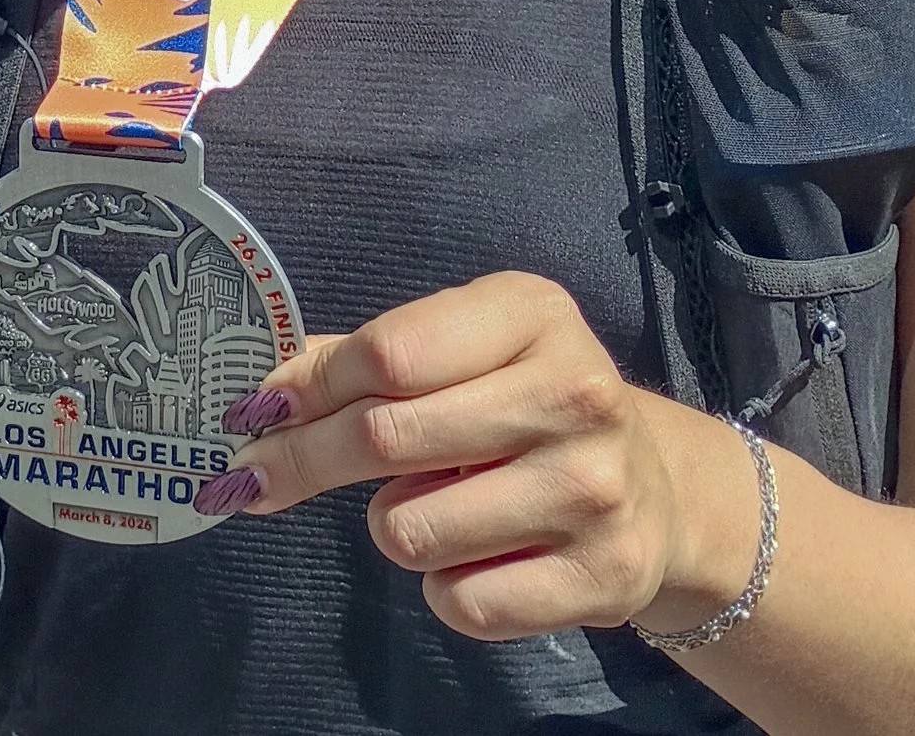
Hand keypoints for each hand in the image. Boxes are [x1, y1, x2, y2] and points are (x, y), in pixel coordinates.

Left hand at [198, 271, 760, 642]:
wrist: (657, 491)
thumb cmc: (524, 404)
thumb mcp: (459, 349)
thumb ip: (360, 362)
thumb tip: (263, 401)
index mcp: (532, 314)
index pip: (384, 355)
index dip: (307, 389)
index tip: (256, 413)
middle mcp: (575, 394)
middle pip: (384, 437)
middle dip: (304, 460)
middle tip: (261, 475)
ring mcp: (596, 490)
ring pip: (408, 529)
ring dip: (394, 523)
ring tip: (438, 504)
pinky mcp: (604, 577)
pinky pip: (458, 601)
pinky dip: (444, 587)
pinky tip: (480, 555)